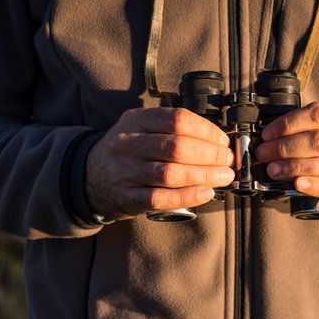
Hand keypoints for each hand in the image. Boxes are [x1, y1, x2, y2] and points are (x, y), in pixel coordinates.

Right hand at [86, 107, 234, 220]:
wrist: (90, 175)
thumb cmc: (129, 150)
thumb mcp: (142, 128)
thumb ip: (174, 131)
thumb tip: (219, 142)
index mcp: (136, 120)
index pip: (177, 120)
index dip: (207, 131)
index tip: (223, 141)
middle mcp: (127, 143)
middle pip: (177, 147)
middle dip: (210, 155)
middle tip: (228, 161)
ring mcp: (124, 171)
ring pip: (170, 173)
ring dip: (204, 176)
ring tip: (224, 177)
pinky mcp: (125, 197)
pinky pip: (160, 198)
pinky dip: (187, 196)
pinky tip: (206, 193)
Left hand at [255, 102, 318, 206]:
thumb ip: (306, 126)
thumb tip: (268, 136)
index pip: (317, 113)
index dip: (288, 124)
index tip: (267, 134)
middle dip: (285, 147)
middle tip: (264, 153)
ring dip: (294, 167)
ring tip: (273, 170)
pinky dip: (315, 185)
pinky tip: (298, 184)